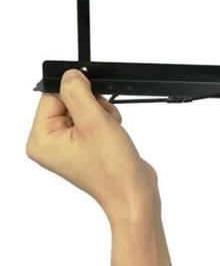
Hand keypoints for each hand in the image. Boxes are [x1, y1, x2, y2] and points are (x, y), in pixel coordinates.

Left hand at [26, 69, 158, 226]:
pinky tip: (111, 135)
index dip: (76, 93)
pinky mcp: (83, 146)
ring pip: (82, 107)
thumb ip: (78, 92)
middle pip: (67, 101)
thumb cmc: (112, 168)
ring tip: (109, 131)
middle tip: (102, 123)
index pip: (51, 96)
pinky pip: (91, 119)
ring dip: (101, 113)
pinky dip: (105, 121)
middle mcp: (49, 143)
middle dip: (91, 105)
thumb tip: (70, 74)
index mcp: (41, 139)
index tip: (93, 104)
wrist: (133, 191)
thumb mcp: (94, 121)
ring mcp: (66, 145)